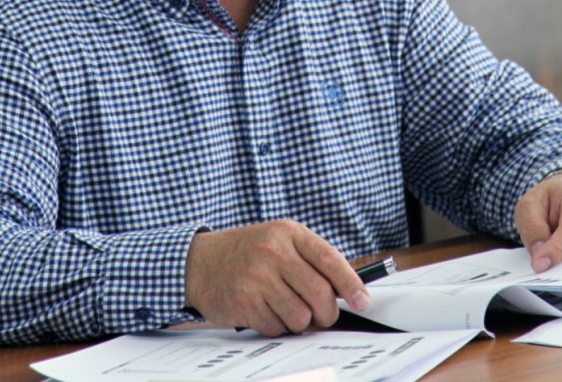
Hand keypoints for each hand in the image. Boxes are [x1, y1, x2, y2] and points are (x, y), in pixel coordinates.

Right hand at [183, 220, 370, 335]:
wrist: (199, 261)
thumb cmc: (247, 253)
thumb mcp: (277, 242)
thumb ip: (308, 261)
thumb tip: (346, 291)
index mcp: (288, 233)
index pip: (329, 259)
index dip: (351, 283)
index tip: (362, 300)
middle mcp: (273, 252)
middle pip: (319, 294)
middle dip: (326, 313)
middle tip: (322, 316)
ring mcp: (257, 277)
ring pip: (300, 316)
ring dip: (299, 322)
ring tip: (285, 309)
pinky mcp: (244, 301)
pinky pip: (277, 328)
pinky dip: (276, 326)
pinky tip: (264, 311)